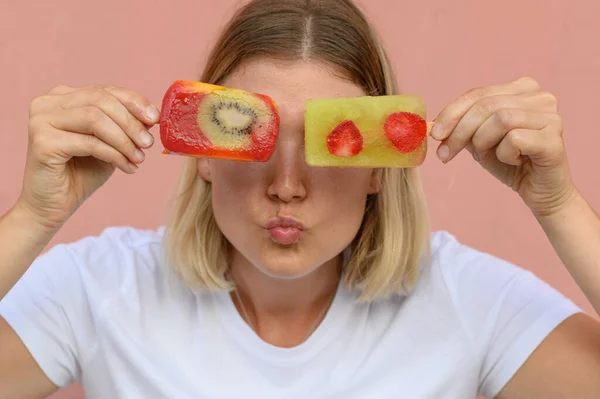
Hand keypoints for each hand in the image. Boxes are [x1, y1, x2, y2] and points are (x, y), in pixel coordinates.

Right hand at [16, 84, 159, 230]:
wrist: (53, 206)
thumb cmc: (81, 173)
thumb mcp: (111, 143)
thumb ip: (126, 125)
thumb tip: (153, 114)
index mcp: (63, 97)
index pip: (105, 90)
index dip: (134, 102)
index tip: (156, 119)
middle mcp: (48, 103)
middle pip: (100, 100)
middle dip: (131, 122)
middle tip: (149, 143)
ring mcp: (41, 121)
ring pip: (95, 119)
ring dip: (124, 140)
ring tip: (139, 158)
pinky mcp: (42, 142)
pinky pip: (89, 143)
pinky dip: (114, 155)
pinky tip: (128, 168)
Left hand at [430, 77, 576, 216]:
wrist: (540, 191)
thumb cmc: (510, 162)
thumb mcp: (479, 140)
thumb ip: (461, 126)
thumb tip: (433, 124)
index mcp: (522, 89)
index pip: (477, 93)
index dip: (451, 113)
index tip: (435, 134)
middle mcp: (540, 97)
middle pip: (486, 106)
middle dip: (459, 132)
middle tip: (445, 155)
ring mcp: (551, 116)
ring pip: (501, 119)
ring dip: (482, 142)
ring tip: (487, 155)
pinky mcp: (554, 139)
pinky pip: (515, 139)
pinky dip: (504, 154)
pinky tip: (514, 162)